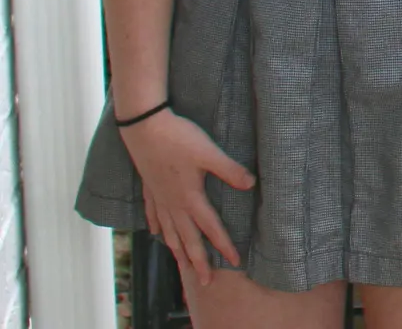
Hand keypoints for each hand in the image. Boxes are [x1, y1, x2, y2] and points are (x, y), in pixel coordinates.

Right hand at [122, 110, 253, 287]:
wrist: (144, 126)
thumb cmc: (178, 138)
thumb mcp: (209, 152)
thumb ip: (230, 170)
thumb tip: (251, 184)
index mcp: (189, 197)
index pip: (210, 227)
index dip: (223, 244)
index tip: (234, 261)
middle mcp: (172, 203)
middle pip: (186, 238)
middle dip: (197, 260)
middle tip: (204, 281)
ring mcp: (158, 197)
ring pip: (168, 230)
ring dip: (177, 248)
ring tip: (181, 264)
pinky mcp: (149, 187)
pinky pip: (154, 214)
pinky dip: (157, 227)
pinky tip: (157, 233)